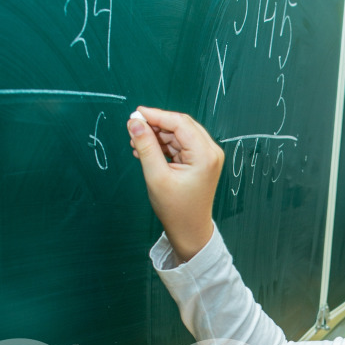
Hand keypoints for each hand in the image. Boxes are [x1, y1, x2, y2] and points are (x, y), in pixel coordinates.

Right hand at [127, 107, 223, 261]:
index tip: (136, 114)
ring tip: (137, 144)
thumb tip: (135, 122)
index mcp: (205, 155)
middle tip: (134, 129)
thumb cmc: (176, 209)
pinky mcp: (201, 161)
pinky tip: (147, 151)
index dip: (156, 115)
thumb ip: (145, 146)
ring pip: (179, 134)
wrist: (190, 230)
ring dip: (158, 136)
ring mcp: (208, 156)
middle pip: (181, 125)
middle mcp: (211, 152)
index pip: (179, 123)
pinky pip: (181, 144)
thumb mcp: (156, 176)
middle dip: (156, 125)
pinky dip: (164, 145)